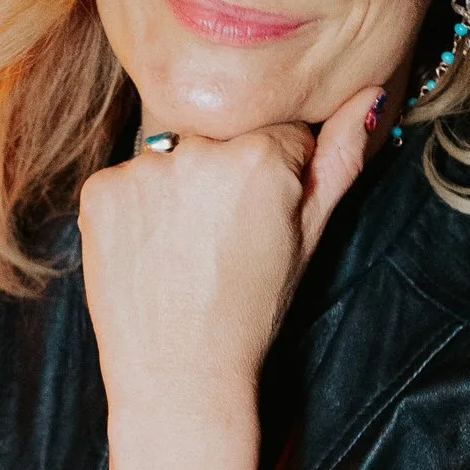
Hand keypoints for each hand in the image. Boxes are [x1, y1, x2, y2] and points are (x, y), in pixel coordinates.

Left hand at [79, 78, 382, 430]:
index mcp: (260, 156)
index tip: (261, 223)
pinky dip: (136, 208)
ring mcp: (142, 168)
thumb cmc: (251, 312)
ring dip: (178, 188)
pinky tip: (150, 250)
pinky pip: (127, 179)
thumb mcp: (310, 238)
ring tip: (185, 249)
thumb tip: (369, 93)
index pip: (276, 134)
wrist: (179, 375)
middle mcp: (197, 148)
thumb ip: (340, 161)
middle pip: (221, 139)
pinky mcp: (100, 190)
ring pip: (172, 156)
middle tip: (221, 242)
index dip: (275, 179)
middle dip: (225, 176)